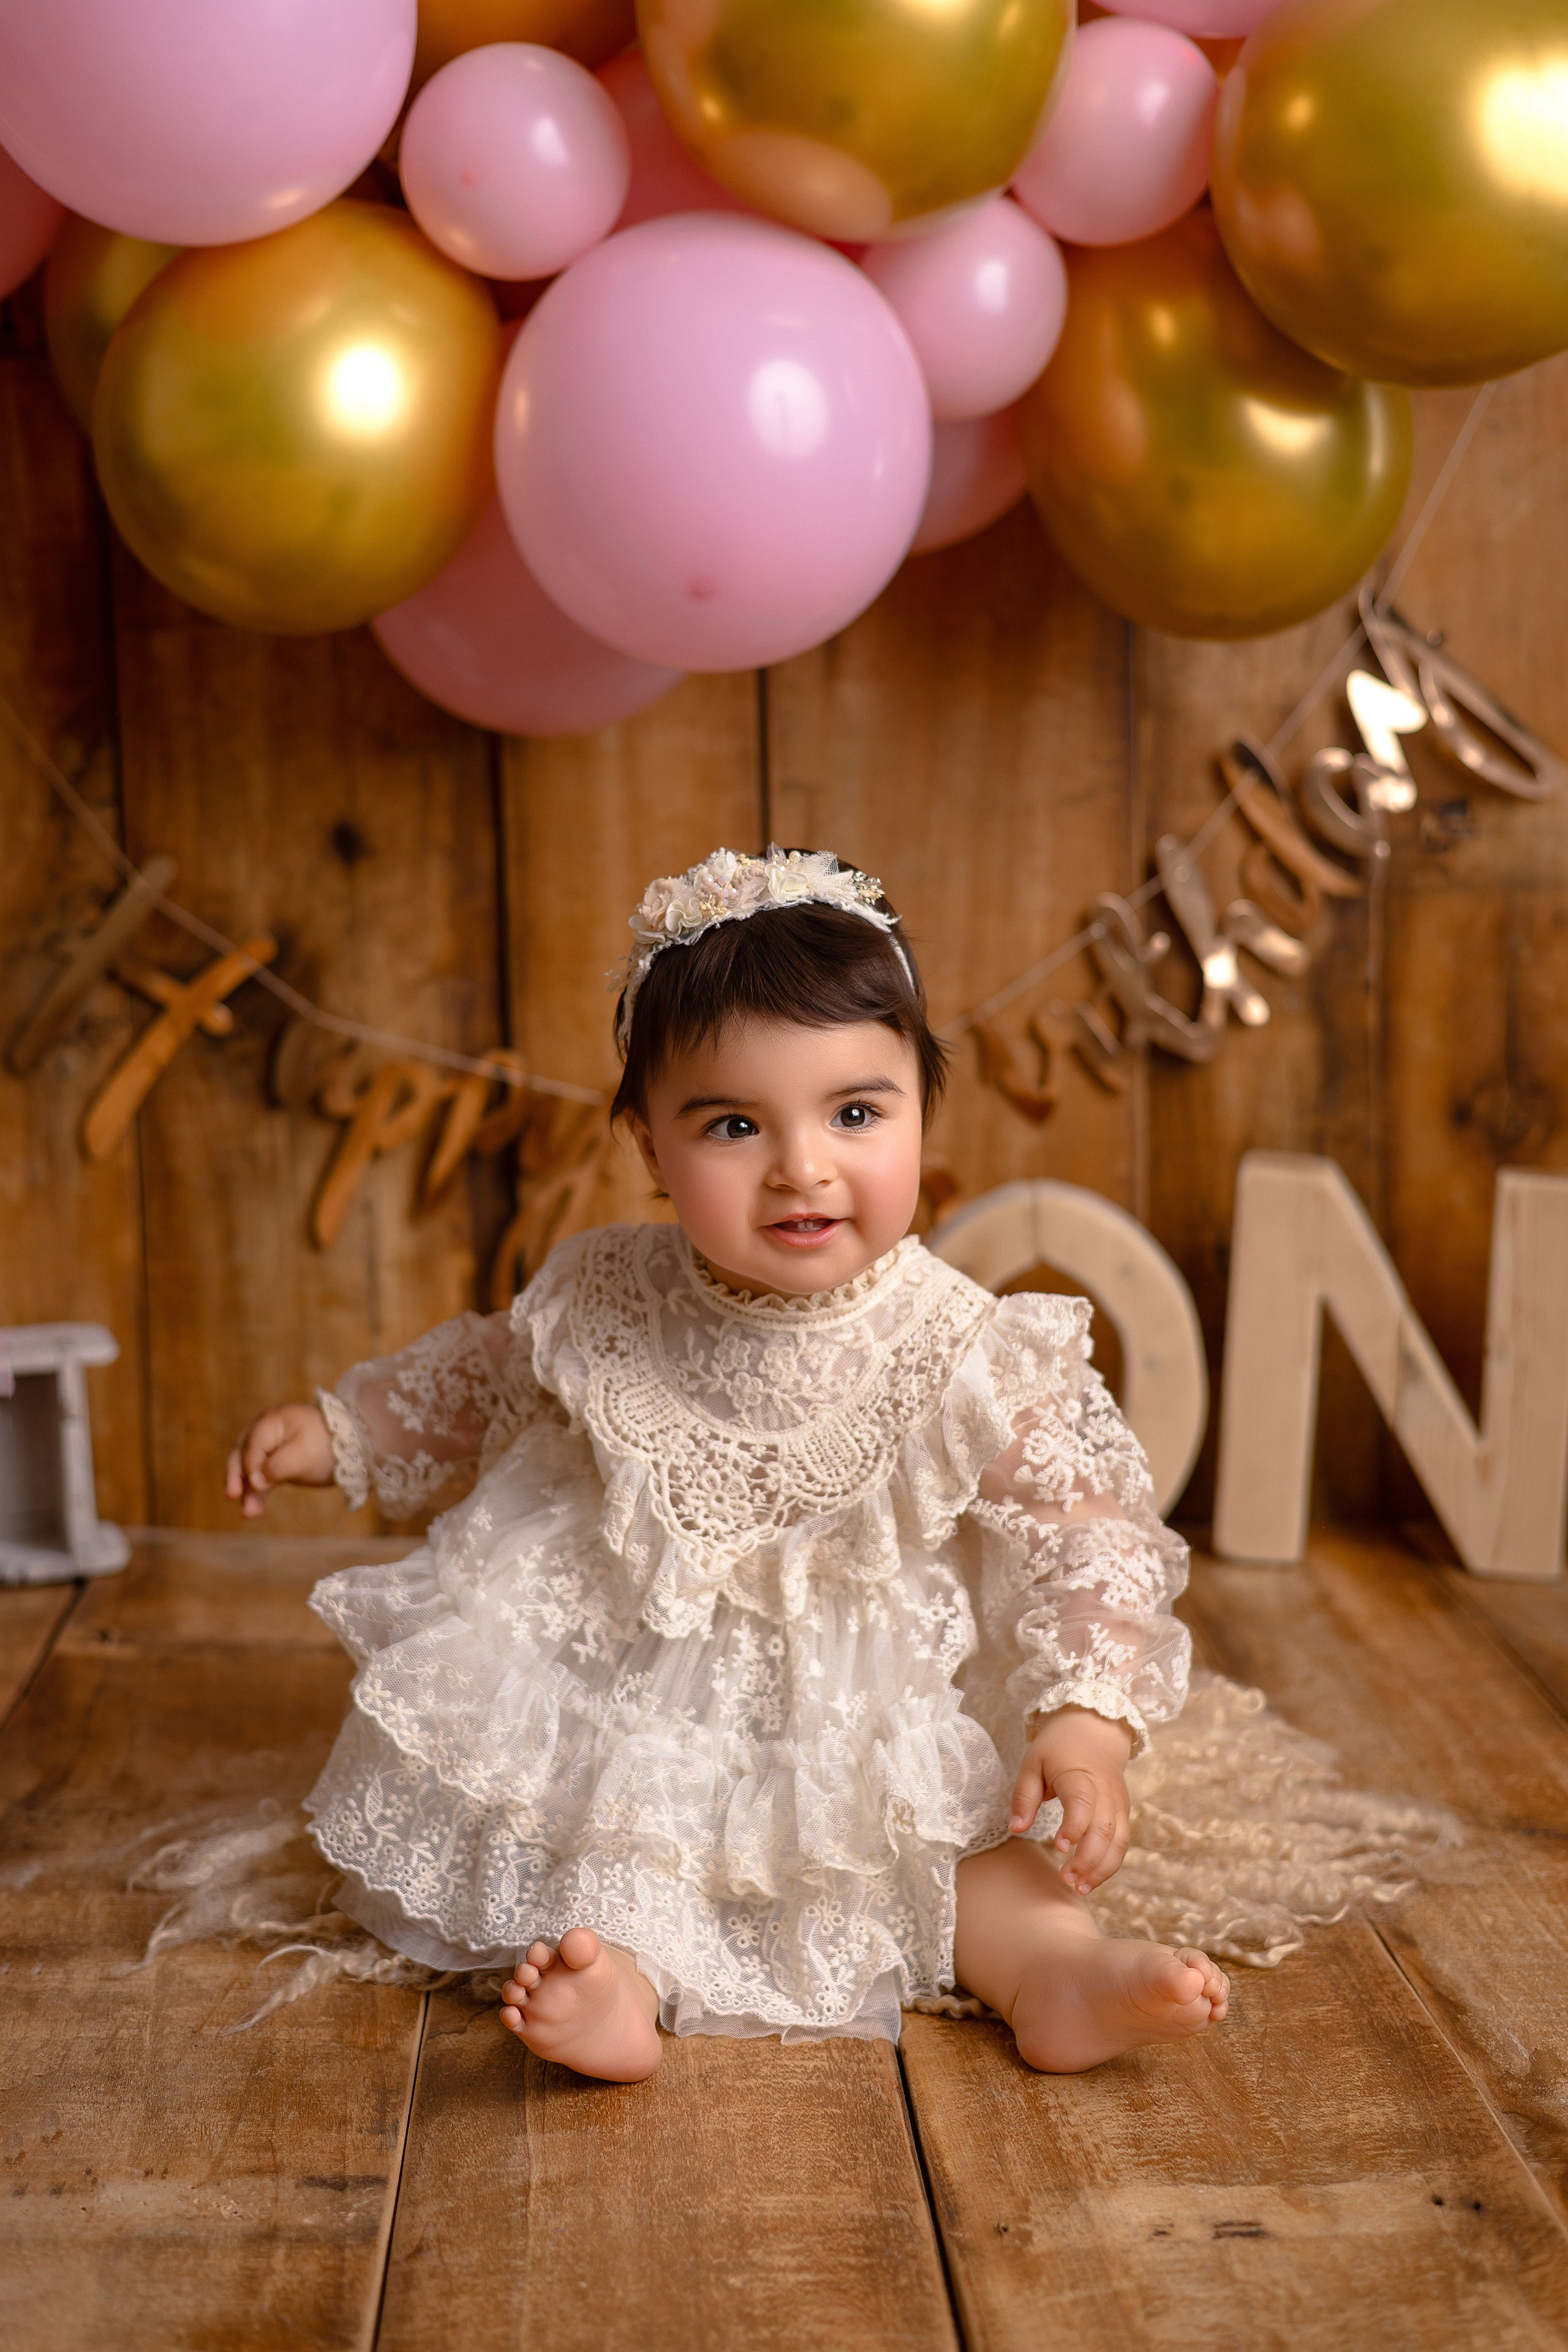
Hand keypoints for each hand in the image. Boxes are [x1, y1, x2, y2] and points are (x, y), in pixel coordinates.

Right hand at [224, 1402, 335, 1518]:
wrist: (356, 1448)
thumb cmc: (329, 1446)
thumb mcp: (304, 1455)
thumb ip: (278, 1466)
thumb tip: (255, 1481)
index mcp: (273, 1420)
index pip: (253, 1445)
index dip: (250, 1465)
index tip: (257, 1485)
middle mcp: (267, 1429)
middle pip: (243, 1453)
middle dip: (237, 1477)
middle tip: (232, 1496)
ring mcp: (272, 1445)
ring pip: (249, 1467)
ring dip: (246, 1489)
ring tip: (247, 1514)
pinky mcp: (278, 1461)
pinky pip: (262, 1476)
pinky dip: (257, 1492)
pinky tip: (252, 1511)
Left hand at [1009, 1704, 1133, 1894]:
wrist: (1094, 1730)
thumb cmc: (1058, 1748)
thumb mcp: (1033, 1763)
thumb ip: (1024, 1796)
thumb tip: (1016, 1829)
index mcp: (1080, 1774)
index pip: (1082, 1804)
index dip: (1074, 1827)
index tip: (1059, 1847)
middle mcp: (1105, 1791)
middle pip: (1104, 1830)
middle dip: (1088, 1859)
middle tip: (1066, 1880)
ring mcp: (1118, 1803)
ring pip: (1119, 1841)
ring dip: (1103, 1869)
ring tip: (1080, 1888)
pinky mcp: (1124, 1812)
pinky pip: (1122, 1842)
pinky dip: (1110, 1864)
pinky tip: (1092, 1879)